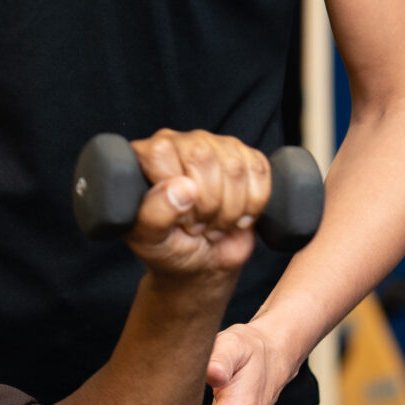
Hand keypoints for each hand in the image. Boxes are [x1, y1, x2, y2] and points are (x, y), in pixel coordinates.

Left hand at [125, 129, 272, 282]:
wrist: (203, 261)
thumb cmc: (170, 247)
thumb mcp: (151, 240)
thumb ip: (155, 214)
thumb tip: (181, 187)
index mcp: (146, 156)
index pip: (162, 153)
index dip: (176, 193)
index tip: (178, 219)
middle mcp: (180, 143)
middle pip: (203, 157)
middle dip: (207, 204)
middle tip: (198, 225)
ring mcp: (216, 146)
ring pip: (235, 167)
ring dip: (230, 209)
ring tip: (214, 223)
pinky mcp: (246, 158)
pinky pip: (259, 172)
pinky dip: (253, 204)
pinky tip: (237, 216)